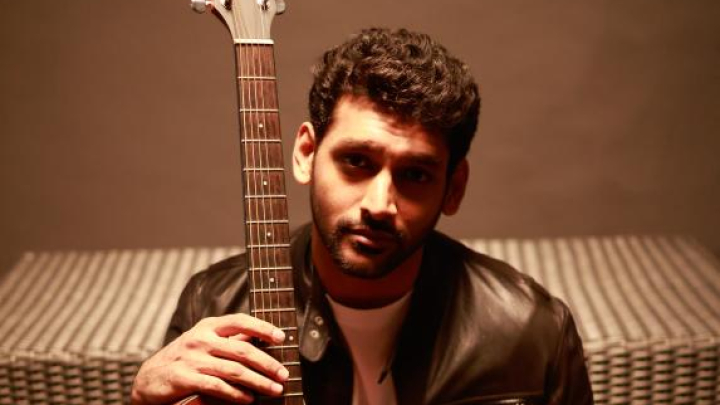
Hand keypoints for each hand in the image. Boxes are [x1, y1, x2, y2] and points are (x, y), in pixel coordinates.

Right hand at [130, 314, 288, 404]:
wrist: (149, 378)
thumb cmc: (183, 358)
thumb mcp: (204, 341)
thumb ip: (228, 339)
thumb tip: (259, 339)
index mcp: (208, 325)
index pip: (240, 320)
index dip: (263, 327)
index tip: (282, 337)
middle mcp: (201, 339)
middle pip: (243, 350)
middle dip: (268, 363)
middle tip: (284, 375)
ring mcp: (192, 358)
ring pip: (234, 370)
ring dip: (258, 382)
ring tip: (274, 390)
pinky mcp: (185, 378)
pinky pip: (217, 387)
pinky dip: (236, 394)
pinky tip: (249, 399)